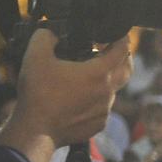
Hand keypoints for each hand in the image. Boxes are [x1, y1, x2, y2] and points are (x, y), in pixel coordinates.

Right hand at [10, 27, 131, 146]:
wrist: (37, 129)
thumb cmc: (38, 93)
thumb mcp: (36, 56)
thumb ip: (45, 36)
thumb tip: (51, 32)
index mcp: (98, 73)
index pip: (121, 51)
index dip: (121, 39)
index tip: (118, 35)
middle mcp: (107, 92)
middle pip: (126, 70)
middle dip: (124, 57)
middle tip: (114, 50)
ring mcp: (105, 110)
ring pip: (112, 90)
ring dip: (104, 80)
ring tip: (87, 73)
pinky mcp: (99, 124)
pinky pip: (102, 108)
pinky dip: (95, 98)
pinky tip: (80, 96)